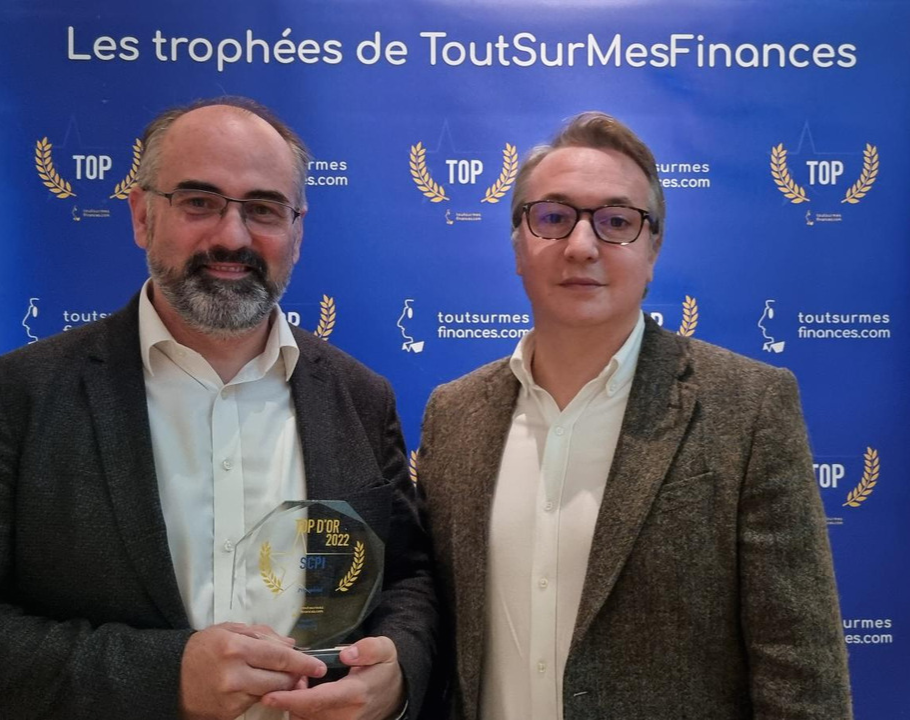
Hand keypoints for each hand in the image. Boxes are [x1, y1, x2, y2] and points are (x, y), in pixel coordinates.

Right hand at [179, 622, 326, 719]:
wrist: (170, 676)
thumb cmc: (203, 648)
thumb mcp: (231, 629)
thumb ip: (263, 635)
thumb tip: (291, 645)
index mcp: (236, 647)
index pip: (280, 657)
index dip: (304, 662)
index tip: (320, 665)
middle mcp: (235, 673)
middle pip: (281, 678)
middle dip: (294, 675)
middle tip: (300, 670)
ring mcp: (231, 696)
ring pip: (271, 692)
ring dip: (279, 685)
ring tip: (273, 675)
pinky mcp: (228, 712)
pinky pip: (255, 702)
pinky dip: (259, 694)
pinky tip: (251, 684)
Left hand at [261, 636, 405, 719]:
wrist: (394, 694)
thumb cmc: (384, 669)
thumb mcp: (384, 649)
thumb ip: (368, 649)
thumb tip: (347, 653)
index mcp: (356, 694)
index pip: (318, 700)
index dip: (292, 699)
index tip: (270, 696)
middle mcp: (346, 716)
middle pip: (305, 712)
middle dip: (290, 696)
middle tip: (293, 674)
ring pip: (304, 718)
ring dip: (294, 703)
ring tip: (300, 682)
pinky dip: (300, 709)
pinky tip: (304, 694)